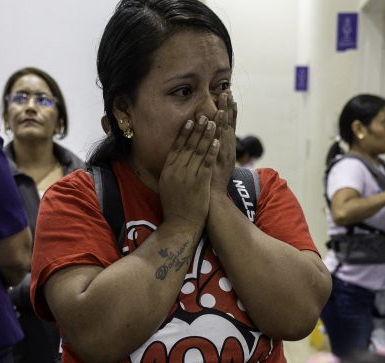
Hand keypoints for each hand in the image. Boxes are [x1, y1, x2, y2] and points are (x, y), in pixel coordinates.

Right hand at [158, 116, 219, 230]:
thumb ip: (170, 172)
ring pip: (199, 151)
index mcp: (167, 170)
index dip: (184, 133)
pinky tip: (217, 141)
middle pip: (188, 145)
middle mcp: (177, 171)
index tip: (190, 121)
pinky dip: (212, 151)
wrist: (180, 225)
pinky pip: (207, 163)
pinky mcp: (200, 183)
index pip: (176, 147)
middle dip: (197, 129)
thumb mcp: (166, 186)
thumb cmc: (174, 207)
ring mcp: (188, 177)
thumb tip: (173, 159)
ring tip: (213, 123)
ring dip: (206, 136)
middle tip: (204, 115)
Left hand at [209, 91, 237, 192]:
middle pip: (228, 125)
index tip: (229, 96)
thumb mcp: (215, 167)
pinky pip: (218, 142)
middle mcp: (227, 151)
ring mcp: (222, 156)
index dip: (230, 112)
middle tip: (227, 90)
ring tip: (223, 97)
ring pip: (225, 130)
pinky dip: (218, 130)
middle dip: (228, 107)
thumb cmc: (211, 186)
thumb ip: (213, 153)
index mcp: (227, 151)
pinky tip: (217, 118)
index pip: (229, 127)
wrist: (213, 203)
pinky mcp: (217, 161)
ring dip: (224, 112)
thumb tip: (211, 141)